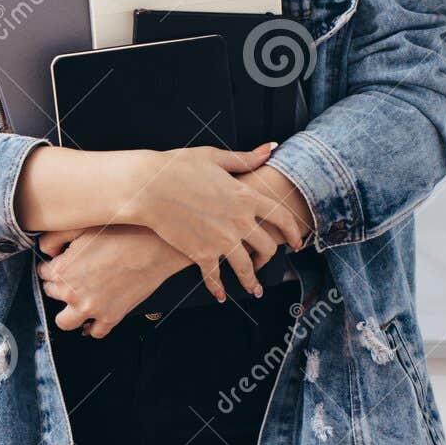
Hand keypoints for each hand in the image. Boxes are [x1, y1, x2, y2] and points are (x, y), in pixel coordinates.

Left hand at [36, 224, 189, 336]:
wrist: (154, 247)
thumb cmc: (121, 233)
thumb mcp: (81, 226)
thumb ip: (54, 238)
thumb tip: (47, 251)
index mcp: (61, 270)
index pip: (42, 273)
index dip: (52, 266)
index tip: (61, 263)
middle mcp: (72, 294)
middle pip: (52, 294)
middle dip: (59, 285)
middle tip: (73, 276)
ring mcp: (91, 309)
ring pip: (65, 322)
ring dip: (68, 312)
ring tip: (77, 301)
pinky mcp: (111, 317)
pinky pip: (95, 332)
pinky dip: (93, 326)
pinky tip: (94, 316)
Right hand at [134, 142, 304, 299]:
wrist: (148, 187)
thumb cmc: (178, 167)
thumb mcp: (214, 157)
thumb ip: (246, 158)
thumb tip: (270, 149)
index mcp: (246, 196)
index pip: (282, 217)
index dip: (293, 232)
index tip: (297, 242)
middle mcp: (239, 221)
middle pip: (268, 246)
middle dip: (270, 257)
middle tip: (267, 262)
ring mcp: (221, 240)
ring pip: (246, 268)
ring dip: (252, 282)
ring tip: (254, 290)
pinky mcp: (201, 254)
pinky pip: (215, 277)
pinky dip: (219, 289)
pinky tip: (221, 295)